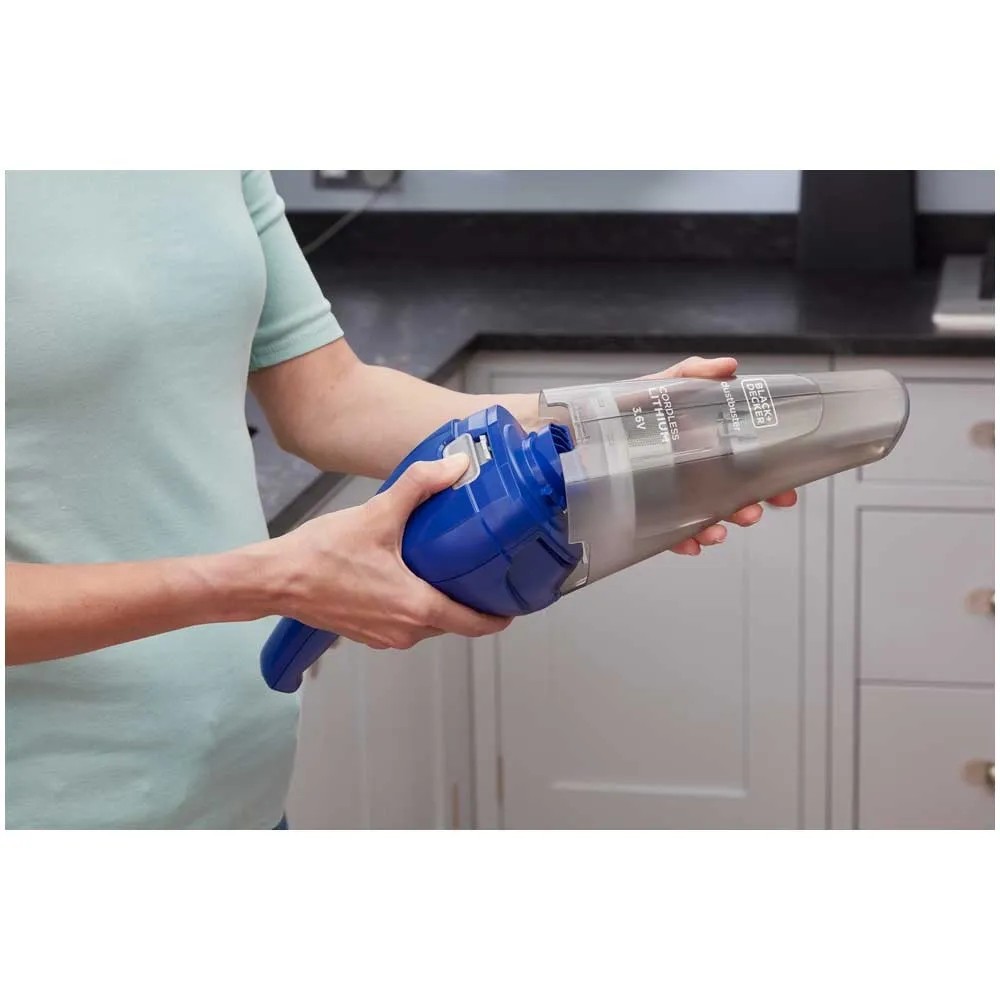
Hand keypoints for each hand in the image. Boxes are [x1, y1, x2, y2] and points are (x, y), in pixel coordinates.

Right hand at [265, 454, 511, 648]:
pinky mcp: (366, 633)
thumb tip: (454, 465)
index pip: (473, 624)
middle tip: (483, 578)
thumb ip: (419, 486)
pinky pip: (403, 625)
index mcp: (415, 606)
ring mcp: (384, 636)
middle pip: (452, 623)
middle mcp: (404, 630)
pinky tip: (409, 580)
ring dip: (439, 605)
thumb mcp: (378, 514)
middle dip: (470, 605)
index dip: (499, 618)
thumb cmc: (321, 555)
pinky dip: (413, 607)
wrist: (276, 579)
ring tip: (448, 574)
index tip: (514, 608)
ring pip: (427, 625)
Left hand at [641, 356, 797, 555]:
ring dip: (718, 526)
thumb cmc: (621, 411)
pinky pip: (669, 534)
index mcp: (703, 446)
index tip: (784, 490)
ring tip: (721, 528)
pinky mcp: (647, 514)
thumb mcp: (660, 386)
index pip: (745, 466)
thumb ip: (693, 373)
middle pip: (730, 496)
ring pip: (704, 517)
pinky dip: (682, 540)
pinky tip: (690, 542)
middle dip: (748, 507)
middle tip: (754, 510)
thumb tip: (728, 366)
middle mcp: (691, 473)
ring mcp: (671, 495)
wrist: (576, 434)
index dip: (768, 479)